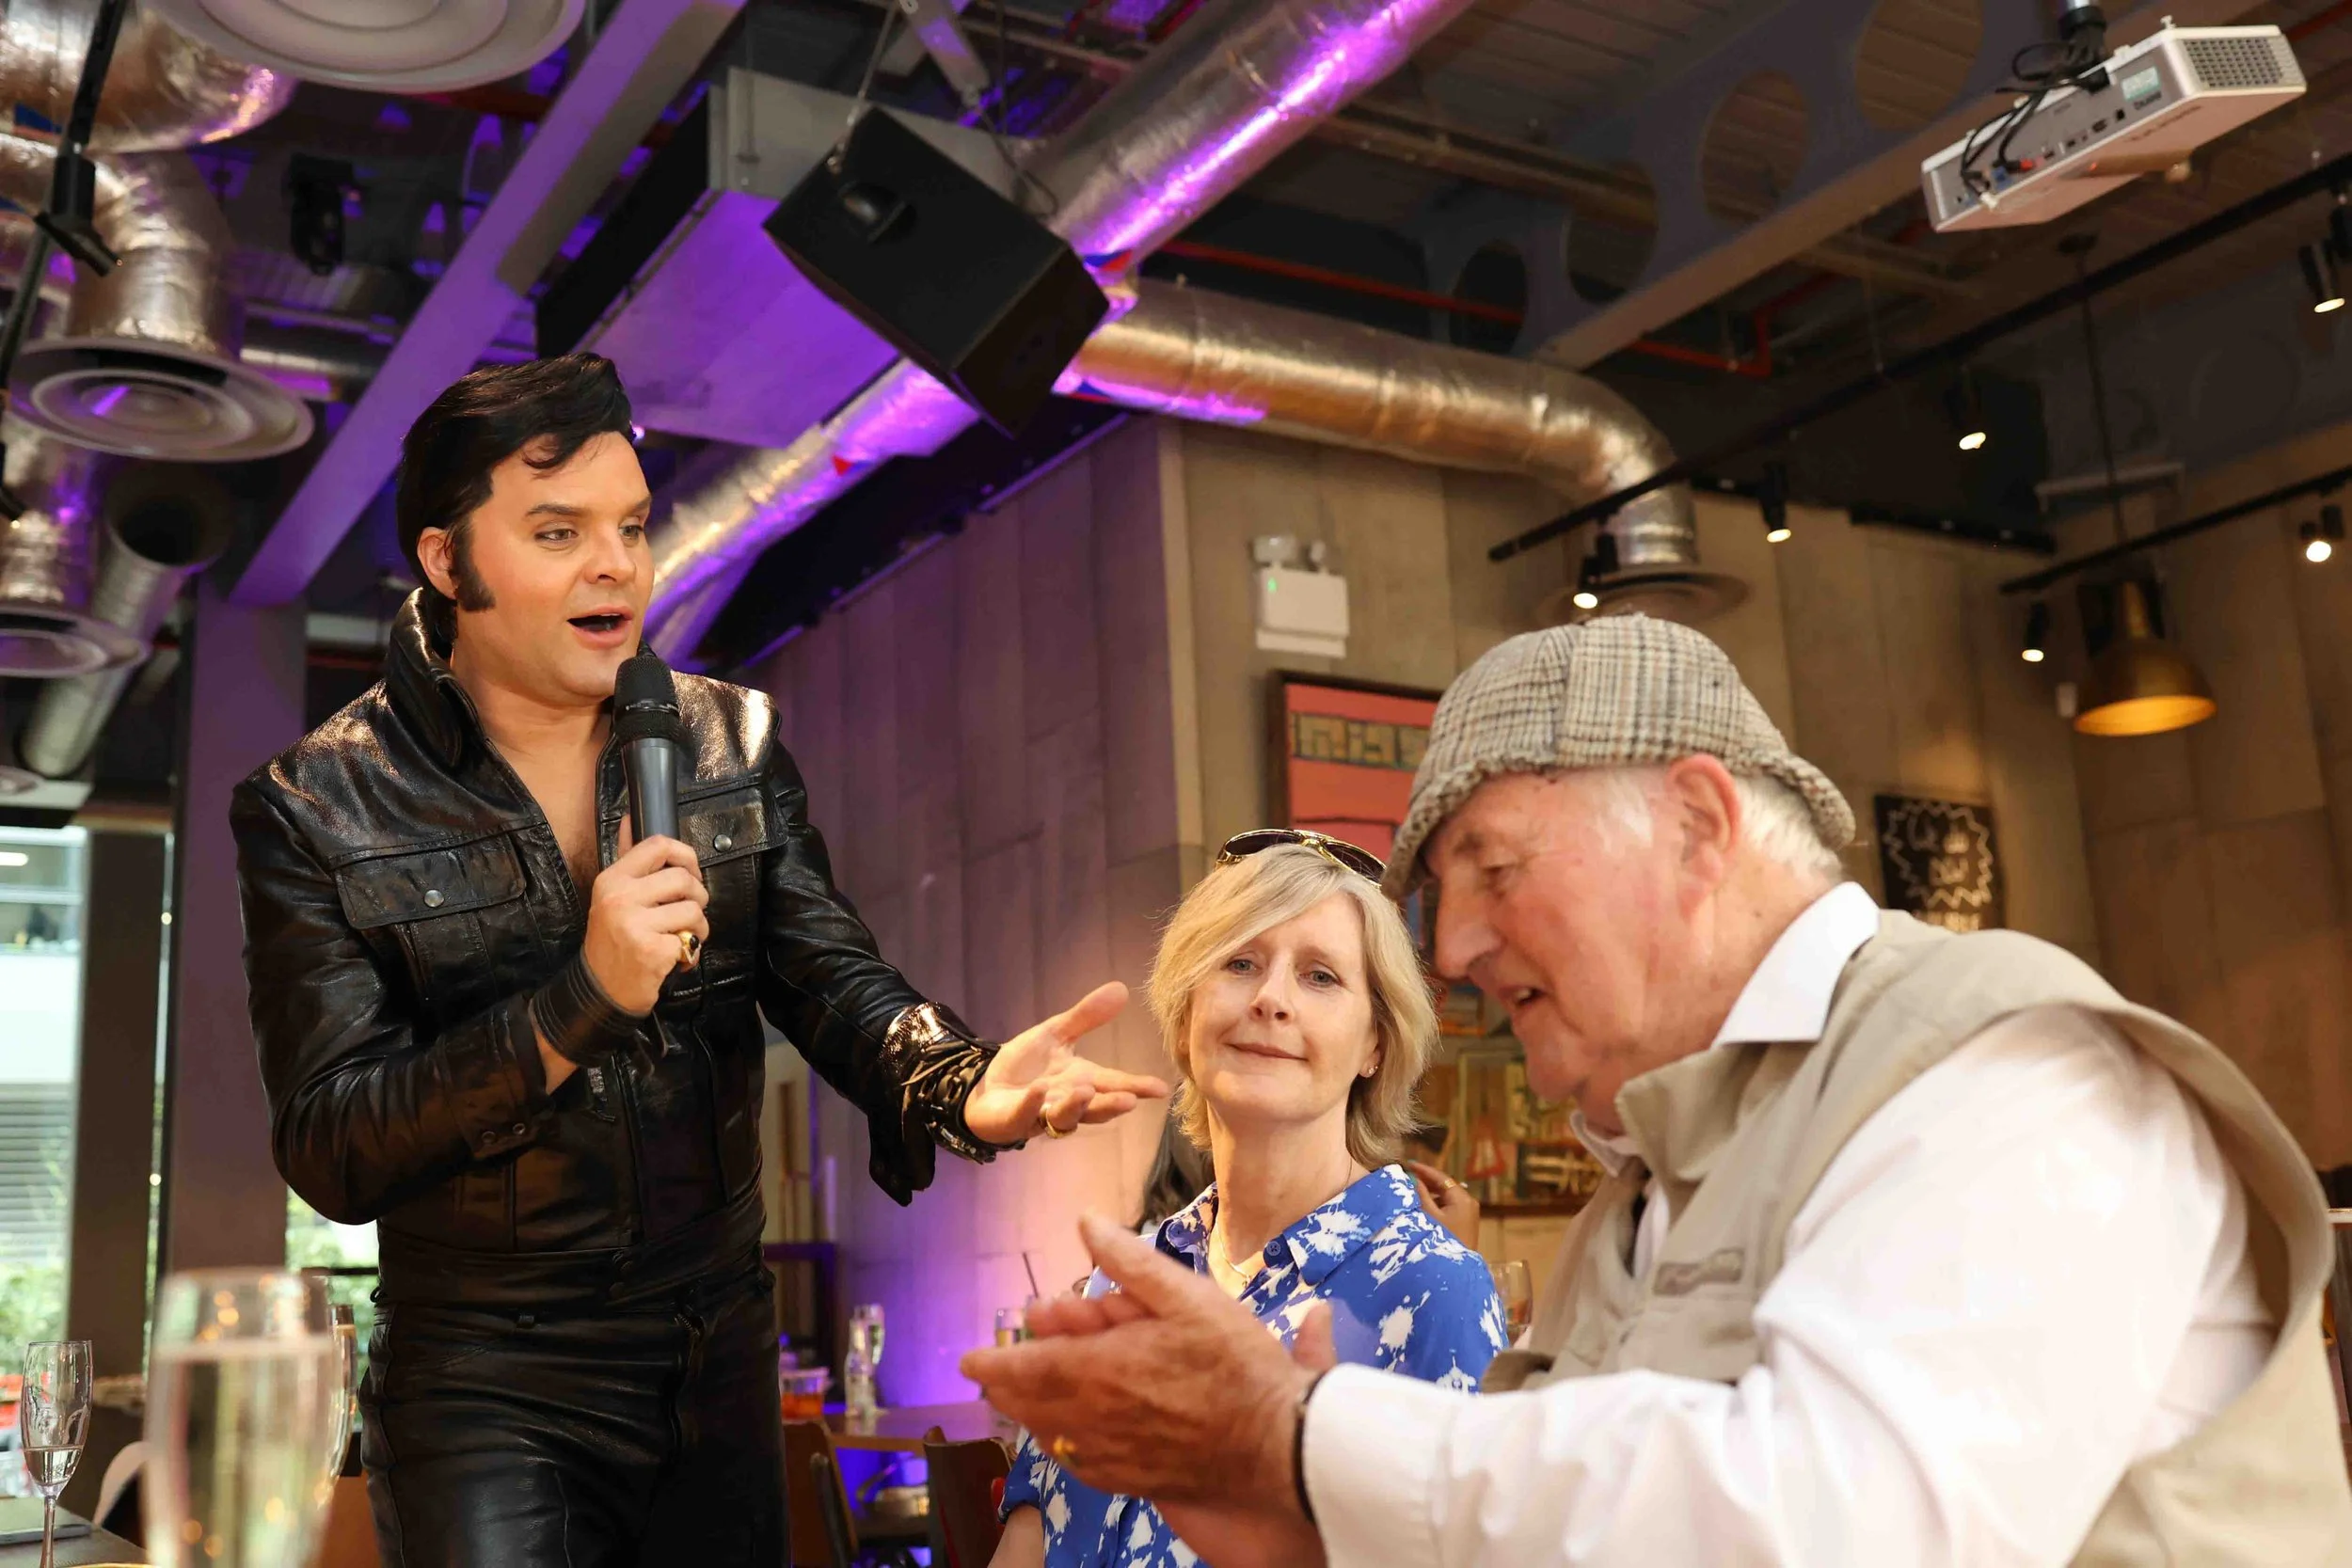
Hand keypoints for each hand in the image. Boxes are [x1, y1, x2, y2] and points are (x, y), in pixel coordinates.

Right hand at [581, 835, 708, 1014]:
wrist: (600, 990)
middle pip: (683, 878)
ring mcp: (634, 924)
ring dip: (698, 927)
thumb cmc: (612, 941)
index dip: (685, 854)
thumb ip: (629, 860)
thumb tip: (631, 819)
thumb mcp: (612, 897)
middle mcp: (619, 898)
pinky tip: (676, 959)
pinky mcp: (651, 950)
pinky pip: (690, 940)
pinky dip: (691, 952)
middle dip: (698, 897)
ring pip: (693, 910)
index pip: (658, 845)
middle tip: (691, 912)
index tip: (691, 872)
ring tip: (684, 937)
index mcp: (612, 880)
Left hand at [961, 1213, 1324, 1564]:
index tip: (968, 1358)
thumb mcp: (1189, 1296)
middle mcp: (1092, 1417)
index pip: (1026, 1366)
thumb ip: (1130, 1261)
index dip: (994, 1362)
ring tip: (1025, 1393)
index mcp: (1099, 1368)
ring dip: (1032, 1410)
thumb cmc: (1236, 1365)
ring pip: (1050, 1434)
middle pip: (1030, 1404)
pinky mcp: (1129, 1480)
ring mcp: (1108, 1455)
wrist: (1275, 1446)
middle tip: (991, 1372)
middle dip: (1007, 1384)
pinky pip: (1077, 1463)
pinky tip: (1065, 1434)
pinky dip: (1060, 1443)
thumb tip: (1086, 1221)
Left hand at [962, 983, 1168, 1145]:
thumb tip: (1122, 988)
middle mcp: (1067, 1102)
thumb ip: (1086, 1017)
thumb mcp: (1055, 1034)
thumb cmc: (1025, 1065)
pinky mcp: (1014, 1121)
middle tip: (1129, 1100)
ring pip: (1064, 1118)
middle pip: (1094, 1108)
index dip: (1137, 1086)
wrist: (984, 1087)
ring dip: (1075, 1106)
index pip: (1114, 1083)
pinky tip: (1038, 1089)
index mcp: (1082, 1080)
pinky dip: (1032, 1105)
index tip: (1160, 1089)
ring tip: (1085, 1090)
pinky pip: (1025, 1115)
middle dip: (1111, 1105)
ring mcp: (1042, 1115)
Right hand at [1404, 1159, 1480, 1246]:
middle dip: (1426, 1180)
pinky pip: (1448, 1207)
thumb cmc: (1441, 1241)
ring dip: (1430, 1192)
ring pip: (1446, 1197)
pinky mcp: (1465, 1223)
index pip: (1441, 1177)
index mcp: (1462, 1198)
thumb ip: (1420, 1195)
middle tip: (1406, 1175)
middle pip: (1445, 1186)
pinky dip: (1435, 1203)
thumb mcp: (1428, 1216)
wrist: (1455, 1272)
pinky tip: (1422, 1204)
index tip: (1407, 1164)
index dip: (1424, 1170)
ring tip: (1411, 1189)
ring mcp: (1469, 1213)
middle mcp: (1469, 1202)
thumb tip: (1412, 1177)